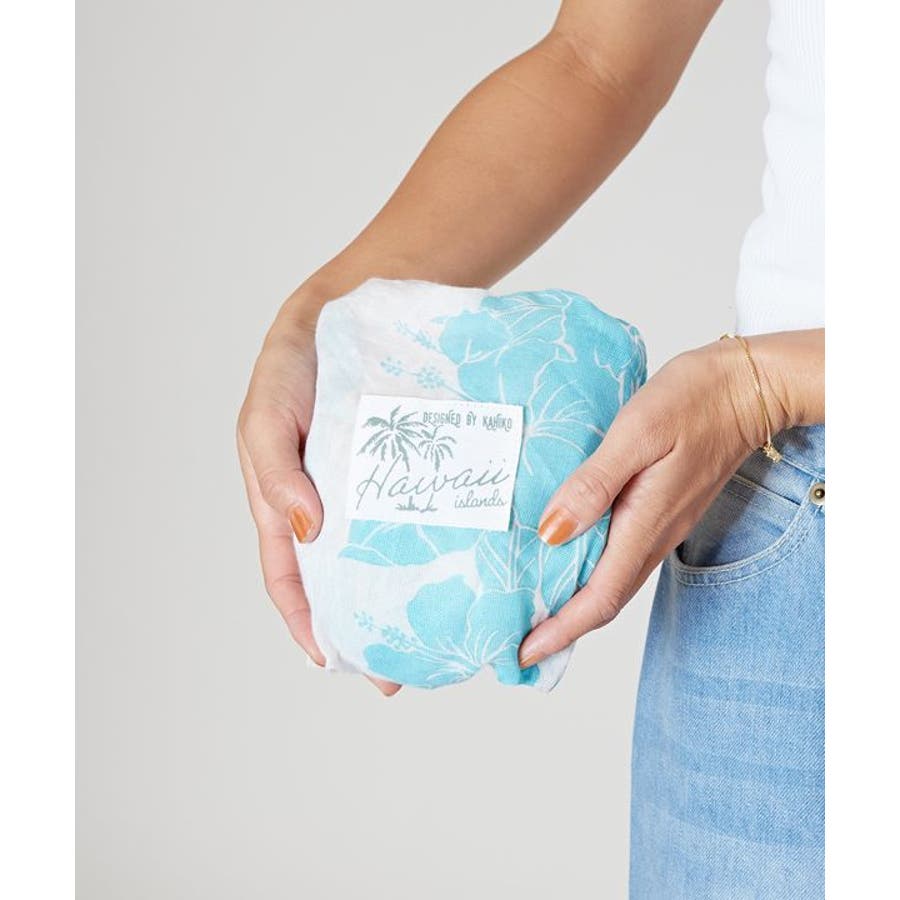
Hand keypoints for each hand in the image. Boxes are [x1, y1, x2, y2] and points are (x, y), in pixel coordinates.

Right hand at [237, 286, 400, 695]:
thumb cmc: (295, 363)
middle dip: (364, 628)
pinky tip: (458, 565)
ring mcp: (371, 489)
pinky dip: (429, 544)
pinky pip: (418, 513)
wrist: (349, 306)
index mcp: (286, 500)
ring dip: (401, 596)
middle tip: (398, 670)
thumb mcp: (269, 414)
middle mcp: (331, 503)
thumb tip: (309, 531)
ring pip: (383, 554)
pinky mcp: (407, 468)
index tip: (335, 661)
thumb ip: (276, 471)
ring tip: (434, 631)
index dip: (307, 622)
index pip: (289, 577)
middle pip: (342, 579)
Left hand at [517, 330, 823, 668]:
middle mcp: (652, 536)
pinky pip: (618, 554)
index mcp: (644, 525)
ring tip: (530, 607)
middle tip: (514, 642)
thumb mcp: (636, 435)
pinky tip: (564, 555)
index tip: (522, 654)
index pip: (599, 598)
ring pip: (610, 580)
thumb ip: (593, 484)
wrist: (745, 388)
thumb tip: (551, 532)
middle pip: (603, 600)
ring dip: (572, 603)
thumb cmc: (692, 402)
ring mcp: (658, 525)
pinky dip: (587, 570)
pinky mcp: (658, 509)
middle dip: (559, 629)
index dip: (559, 631)